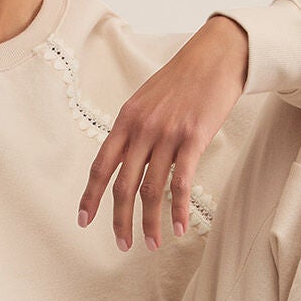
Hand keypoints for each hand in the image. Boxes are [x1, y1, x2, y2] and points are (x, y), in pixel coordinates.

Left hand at [76, 14, 248, 250]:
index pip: (101, 165)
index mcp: (126, 120)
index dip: (90, 196)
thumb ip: (136, 130)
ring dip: (150, 222)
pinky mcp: (193, 138)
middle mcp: (142, 129)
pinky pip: (181, 183)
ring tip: (152, 244)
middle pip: (123, 185)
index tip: (84, 220)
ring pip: (151, 189)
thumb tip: (129, 160)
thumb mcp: (148, 100)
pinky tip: (178, 228)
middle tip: (122, 245)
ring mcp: (167, 134)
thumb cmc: (184, 79)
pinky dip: (178, 210)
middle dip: (120, 220)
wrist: (217, 55)